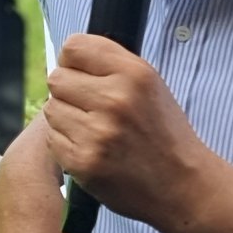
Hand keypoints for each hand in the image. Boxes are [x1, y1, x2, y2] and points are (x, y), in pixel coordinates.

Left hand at [42, 33, 219, 228]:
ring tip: (93, 129)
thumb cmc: (162, 131)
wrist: (181, 185)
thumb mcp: (150, 83)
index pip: (74, 47)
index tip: (82, 74)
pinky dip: (66, 143)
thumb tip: (67, 54)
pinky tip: (91, 148)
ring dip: (66, 117)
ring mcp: (97, 132)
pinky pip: (52, 138)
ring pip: (51, 108)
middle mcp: (114, 100)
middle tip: (89, 106)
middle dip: (69, 91)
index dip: (73, 61)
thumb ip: (110, 62)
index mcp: (133, 74)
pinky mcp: (82, 161)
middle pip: (57, 78)